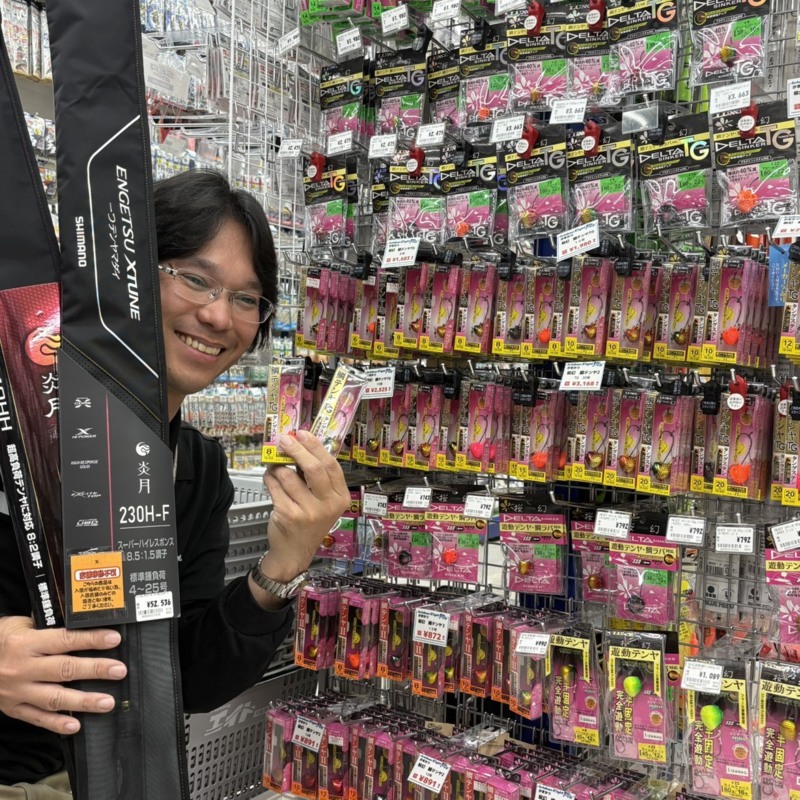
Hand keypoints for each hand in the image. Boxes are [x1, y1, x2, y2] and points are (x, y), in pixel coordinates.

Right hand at [0, 616, 126, 734]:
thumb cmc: (2, 639)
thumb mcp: (21, 624)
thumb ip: (49, 627)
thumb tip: (81, 623)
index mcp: (26, 643)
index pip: (64, 640)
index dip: (90, 640)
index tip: (113, 639)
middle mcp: (22, 668)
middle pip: (64, 669)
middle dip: (95, 670)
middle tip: (119, 670)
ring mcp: (17, 691)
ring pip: (54, 698)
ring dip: (83, 701)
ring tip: (107, 702)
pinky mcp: (13, 708)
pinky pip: (37, 718)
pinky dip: (56, 724)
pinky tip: (76, 726)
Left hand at [260, 430, 349, 585]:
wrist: (294, 552)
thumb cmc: (308, 521)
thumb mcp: (322, 501)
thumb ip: (316, 478)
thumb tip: (301, 446)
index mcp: (341, 498)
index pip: (331, 465)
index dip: (316, 446)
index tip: (302, 434)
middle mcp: (328, 505)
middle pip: (313, 468)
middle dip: (297, 449)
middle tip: (285, 439)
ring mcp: (308, 512)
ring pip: (288, 476)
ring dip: (277, 467)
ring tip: (275, 467)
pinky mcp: (289, 515)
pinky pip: (275, 487)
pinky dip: (269, 479)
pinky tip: (270, 479)